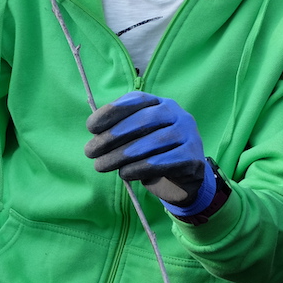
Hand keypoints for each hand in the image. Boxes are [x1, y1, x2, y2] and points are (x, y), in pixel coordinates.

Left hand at [85, 91, 215, 213]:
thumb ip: (120, 131)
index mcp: (162, 103)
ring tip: (101, 166)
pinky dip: (140, 168)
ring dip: (122, 155)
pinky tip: (124, 174)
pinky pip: (163, 162)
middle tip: (90, 151)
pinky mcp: (193, 158)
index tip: (90, 127)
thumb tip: (96, 134)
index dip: (112, 111)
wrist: (183, 181)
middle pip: (144, 121)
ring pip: (153, 142)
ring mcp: (189, 135)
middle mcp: (178, 114)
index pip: (136, 100)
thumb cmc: (153, 155)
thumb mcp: (137, 138)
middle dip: (112, 136)